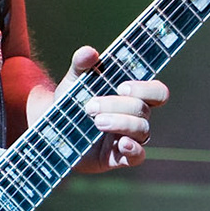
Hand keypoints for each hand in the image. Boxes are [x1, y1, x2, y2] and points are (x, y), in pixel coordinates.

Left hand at [59, 45, 169, 172]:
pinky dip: (134, 149)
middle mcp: (135, 117)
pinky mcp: (119, 157)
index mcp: (132, 97)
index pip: (157, 92)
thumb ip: (81, 65)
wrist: (52, 131)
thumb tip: (89, 52)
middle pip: (143, 109)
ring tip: (96, 122)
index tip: (121, 87)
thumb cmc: (70, 103)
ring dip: (121, 123)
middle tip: (89, 106)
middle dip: (116, 105)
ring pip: (142, 130)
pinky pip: (138, 156)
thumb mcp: (73, 82)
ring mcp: (129, 137)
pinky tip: (121, 144)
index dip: (146, 89)